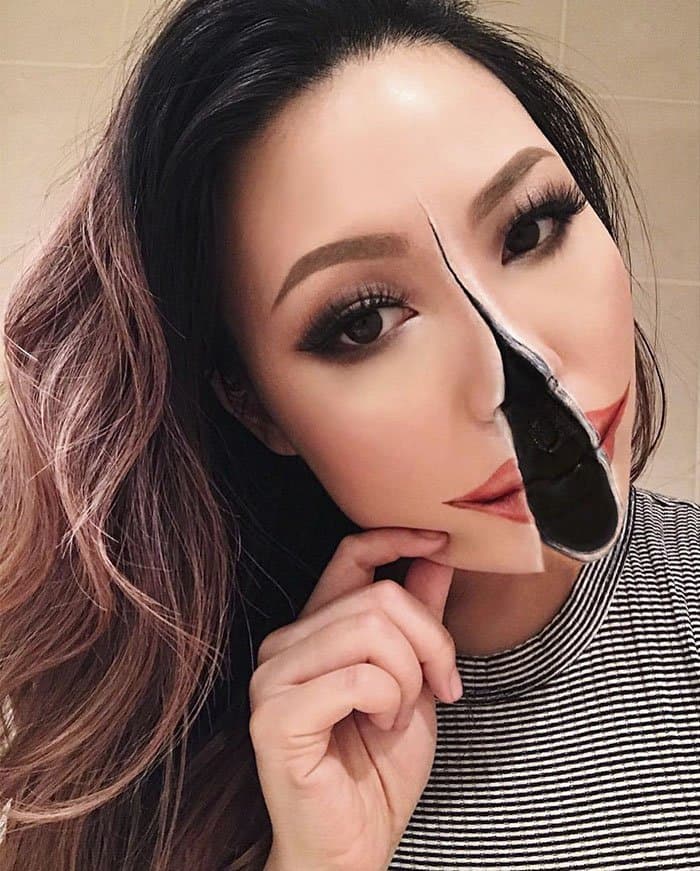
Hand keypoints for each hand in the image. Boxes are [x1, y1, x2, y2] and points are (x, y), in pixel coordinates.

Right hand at [248, 527, 458, 870]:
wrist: (353, 848)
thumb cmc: (379, 770)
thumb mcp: (415, 682)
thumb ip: (419, 620)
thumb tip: (436, 556)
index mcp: (315, 629)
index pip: (349, 554)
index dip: (397, 538)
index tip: (441, 542)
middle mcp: (285, 644)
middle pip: (380, 598)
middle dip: (432, 643)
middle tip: (442, 687)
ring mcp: (274, 678)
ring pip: (373, 632)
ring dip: (410, 679)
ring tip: (398, 715)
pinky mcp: (276, 716)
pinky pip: (360, 678)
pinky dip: (389, 704)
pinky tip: (378, 730)